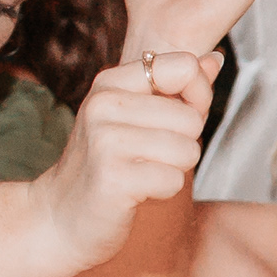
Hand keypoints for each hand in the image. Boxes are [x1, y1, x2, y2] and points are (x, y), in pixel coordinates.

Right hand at [31, 53, 213, 266]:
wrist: (61, 217)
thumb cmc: (106, 166)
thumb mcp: (135, 116)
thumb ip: (177, 86)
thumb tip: (215, 60)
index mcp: (110, 82)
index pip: (185, 67)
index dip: (197, 97)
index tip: (175, 119)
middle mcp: (104, 105)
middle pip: (191, 117)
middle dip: (183, 143)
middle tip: (149, 156)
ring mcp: (106, 141)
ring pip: (187, 149)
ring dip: (174, 169)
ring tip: (141, 172)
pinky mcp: (114, 178)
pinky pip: (174, 180)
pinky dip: (163, 191)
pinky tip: (136, 191)